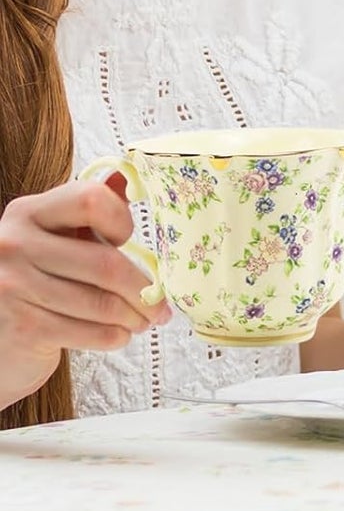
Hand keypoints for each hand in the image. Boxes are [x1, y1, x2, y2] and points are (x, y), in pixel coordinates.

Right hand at [0, 177, 170, 408]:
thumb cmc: (39, 273)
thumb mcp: (58, 234)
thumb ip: (92, 205)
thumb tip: (133, 173)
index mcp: (28, 212)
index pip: (90, 199)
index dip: (121, 219)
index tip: (129, 239)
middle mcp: (14, 245)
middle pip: (104, 263)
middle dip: (143, 288)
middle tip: (162, 304)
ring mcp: (13, 287)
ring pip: (100, 303)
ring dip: (134, 316)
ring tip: (147, 320)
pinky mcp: (22, 328)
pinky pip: (86, 332)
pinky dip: (113, 336)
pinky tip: (121, 335)